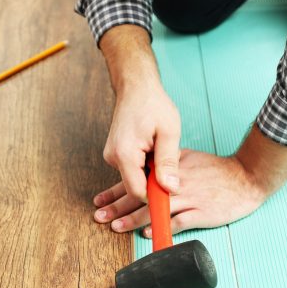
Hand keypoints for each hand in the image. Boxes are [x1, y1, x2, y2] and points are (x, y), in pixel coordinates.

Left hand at [93, 149, 267, 235]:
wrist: (246, 177)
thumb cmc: (215, 170)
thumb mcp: (186, 158)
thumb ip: (164, 167)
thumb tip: (142, 173)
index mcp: (168, 170)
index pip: (136, 180)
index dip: (116, 191)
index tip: (100, 200)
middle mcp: (175, 183)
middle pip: (140, 196)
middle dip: (117, 206)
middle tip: (99, 216)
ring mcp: (189, 197)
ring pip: (155, 209)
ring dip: (133, 219)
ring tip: (116, 226)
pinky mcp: (202, 211)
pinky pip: (178, 221)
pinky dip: (162, 227)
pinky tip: (148, 232)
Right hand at [99, 25, 181, 200]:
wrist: (136, 87)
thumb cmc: (153, 105)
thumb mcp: (168, 132)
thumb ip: (168, 163)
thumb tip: (171, 189)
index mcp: (125, 154)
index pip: (138, 192)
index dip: (156, 198)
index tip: (173, 200)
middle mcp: (113, 158)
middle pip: (136, 187)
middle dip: (156, 184)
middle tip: (174, 172)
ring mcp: (112, 157)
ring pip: (135, 179)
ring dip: (152, 174)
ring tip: (164, 153)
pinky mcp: (116, 155)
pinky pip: (133, 170)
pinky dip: (146, 167)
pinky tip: (155, 152)